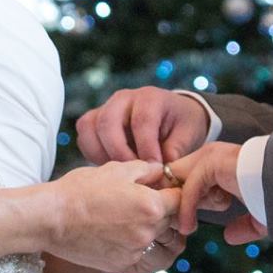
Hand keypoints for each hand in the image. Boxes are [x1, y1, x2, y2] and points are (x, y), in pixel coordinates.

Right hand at [50, 159, 181, 272]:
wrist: (51, 219)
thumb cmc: (80, 190)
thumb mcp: (115, 169)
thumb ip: (146, 169)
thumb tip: (161, 171)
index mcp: (152, 206)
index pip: (180, 200)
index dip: (173, 193)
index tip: (164, 191)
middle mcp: (148, 231)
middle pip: (172, 223)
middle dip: (164, 213)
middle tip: (146, 205)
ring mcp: (135, 251)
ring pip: (158, 242)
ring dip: (153, 232)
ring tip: (132, 221)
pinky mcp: (122, 265)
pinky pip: (140, 256)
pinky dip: (134, 246)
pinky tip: (117, 234)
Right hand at [76, 87, 209, 165]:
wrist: (174, 117)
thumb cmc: (182, 126)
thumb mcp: (188, 136)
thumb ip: (174, 153)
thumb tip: (159, 173)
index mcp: (150, 98)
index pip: (141, 121)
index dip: (146, 148)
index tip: (155, 169)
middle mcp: (124, 98)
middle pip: (108, 123)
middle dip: (120, 154)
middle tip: (135, 175)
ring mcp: (106, 108)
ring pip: (89, 128)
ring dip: (102, 155)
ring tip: (123, 172)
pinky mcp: (95, 121)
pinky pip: (84, 137)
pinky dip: (93, 154)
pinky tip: (112, 167)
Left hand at [170, 142, 266, 244]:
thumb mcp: (259, 215)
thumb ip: (243, 225)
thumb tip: (229, 237)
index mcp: (221, 164)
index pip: (187, 178)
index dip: (180, 200)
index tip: (182, 225)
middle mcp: (213, 156)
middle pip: (177, 176)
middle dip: (172, 200)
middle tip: (172, 226)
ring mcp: (212, 157)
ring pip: (180, 180)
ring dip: (177, 205)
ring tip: (180, 228)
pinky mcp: (213, 164)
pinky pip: (191, 187)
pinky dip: (186, 207)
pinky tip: (189, 226)